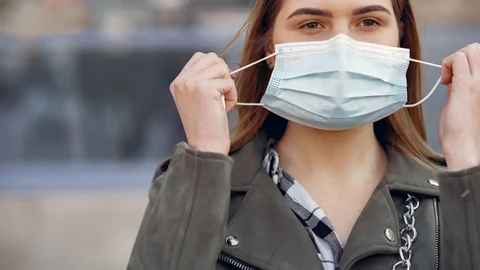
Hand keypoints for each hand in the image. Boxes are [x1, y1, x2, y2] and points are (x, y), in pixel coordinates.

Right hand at [170, 52, 236, 154]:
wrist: (205, 146)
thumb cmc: (204, 126)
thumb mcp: (195, 99)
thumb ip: (201, 80)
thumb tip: (221, 66)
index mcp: (177, 82)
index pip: (199, 57)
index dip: (214, 68)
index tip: (217, 86)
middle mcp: (182, 81)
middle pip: (211, 58)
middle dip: (222, 73)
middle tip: (221, 93)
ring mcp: (192, 83)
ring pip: (222, 68)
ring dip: (228, 85)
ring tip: (221, 103)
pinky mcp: (206, 89)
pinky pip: (229, 82)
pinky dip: (232, 95)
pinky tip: (224, 108)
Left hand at [439, 43, 479, 170]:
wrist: (465, 146)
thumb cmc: (464, 129)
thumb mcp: (467, 101)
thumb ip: (463, 85)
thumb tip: (455, 74)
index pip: (479, 55)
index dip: (464, 62)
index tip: (454, 78)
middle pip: (476, 48)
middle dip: (459, 57)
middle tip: (450, 77)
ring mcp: (479, 82)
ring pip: (469, 50)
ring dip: (453, 60)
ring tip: (449, 80)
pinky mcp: (466, 86)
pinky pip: (457, 59)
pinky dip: (446, 65)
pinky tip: (445, 82)